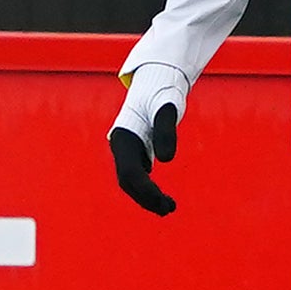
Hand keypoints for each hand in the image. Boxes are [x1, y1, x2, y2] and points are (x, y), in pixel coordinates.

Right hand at [107, 62, 188, 215]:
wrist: (158, 80)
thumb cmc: (162, 92)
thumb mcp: (167, 108)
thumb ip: (166, 130)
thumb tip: (167, 159)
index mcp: (124, 137)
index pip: (129, 173)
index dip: (145, 190)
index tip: (163, 201)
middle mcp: (121, 145)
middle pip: (128, 181)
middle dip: (146, 198)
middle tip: (169, 209)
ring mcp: (127, 148)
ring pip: (131, 181)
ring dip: (147, 197)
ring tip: (168, 208)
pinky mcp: (135, 150)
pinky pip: (137, 176)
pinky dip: (148, 189)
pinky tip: (161, 197)